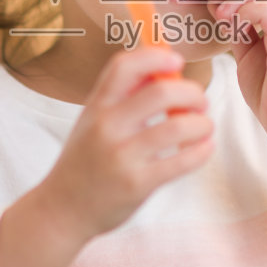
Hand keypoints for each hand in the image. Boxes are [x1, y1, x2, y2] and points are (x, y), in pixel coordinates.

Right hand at [38, 47, 213, 240]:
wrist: (62, 209)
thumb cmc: (85, 161)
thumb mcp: (92, 121)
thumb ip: (123, 96)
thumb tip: (164, 69)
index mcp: (96, 106)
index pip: (124, 66)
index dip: (155, 56)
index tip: (176, 61)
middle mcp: (106, 127)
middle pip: (161, 92)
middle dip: (191, 93)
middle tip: (199, 102)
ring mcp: (121, 156)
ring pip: (177, 126)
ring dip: (202, 123)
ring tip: (204, 127)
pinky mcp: (137, 184)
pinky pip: (181, 161)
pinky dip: (201, 150)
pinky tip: (204, 147)